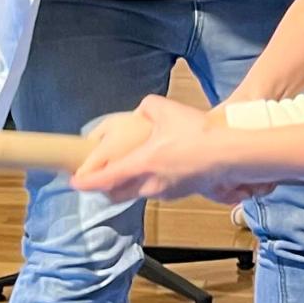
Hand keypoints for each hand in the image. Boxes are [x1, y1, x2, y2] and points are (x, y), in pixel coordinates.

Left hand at [72, 95, 255, 202]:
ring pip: (137, 193)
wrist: (229, 154)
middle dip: (103, 189)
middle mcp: (151, 184)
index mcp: (142, 164)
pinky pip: (156, 190)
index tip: (74, 182)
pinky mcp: (180, 193)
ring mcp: (166, 192)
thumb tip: (141, 112)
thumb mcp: (166, 109)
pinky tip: (158, 168)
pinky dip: (148, 183)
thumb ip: (147, 108)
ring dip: (128, 184)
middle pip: (116, 194)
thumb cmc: (198, 134)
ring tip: (129, 169)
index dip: (87, 182)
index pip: (106, 179)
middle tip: (96, 178)